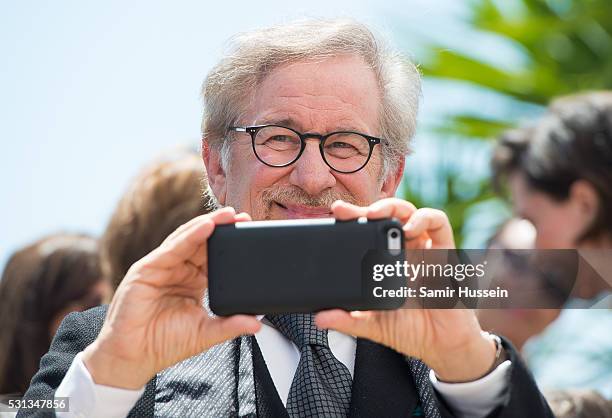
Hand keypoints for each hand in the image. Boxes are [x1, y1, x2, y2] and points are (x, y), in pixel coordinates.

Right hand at [82, 207, 260, 388]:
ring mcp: (162, 267)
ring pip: (187, 239)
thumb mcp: (205, 333)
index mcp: (193, 281)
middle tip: (243, 217)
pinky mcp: (147, 269)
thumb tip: (257, 323)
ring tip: (228, 215)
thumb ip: (230, 325)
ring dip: (208, 225)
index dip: (231, 244)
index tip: (251, 234)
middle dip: (222, 228)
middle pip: (202, 242)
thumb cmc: (164, 344)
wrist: (133, 357)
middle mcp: (178, 270)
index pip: (214, 256)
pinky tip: (206, 226)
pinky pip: (172, 248)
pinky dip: (189, 236)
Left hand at [316, 199, 495, 381]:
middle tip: (346, 212)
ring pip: (408, 212)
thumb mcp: (372, 325)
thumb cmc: (410, 330)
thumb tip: (320, 318)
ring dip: (391, 207)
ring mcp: (423, 249)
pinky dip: (424, 218)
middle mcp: (404, 250)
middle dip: (366, 208)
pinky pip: (438, 223)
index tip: (334, 216)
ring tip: (375, 215)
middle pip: (385, 216)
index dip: (351, 221)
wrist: (442, 346)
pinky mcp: (444, 252)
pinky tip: (409, 228)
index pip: (367, 232)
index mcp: (385, 262)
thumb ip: (348, 320)